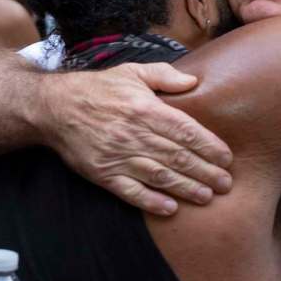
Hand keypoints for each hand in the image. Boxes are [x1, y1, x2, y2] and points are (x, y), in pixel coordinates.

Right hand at [41, 63, 232, 215]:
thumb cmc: (98, 88)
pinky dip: (150, 201)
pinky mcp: (103, 174)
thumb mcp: (132, 72)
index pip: (185, 130)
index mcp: (144, 108)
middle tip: (226, 184)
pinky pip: (130, 191)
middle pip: (177, 156)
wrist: (54, 107)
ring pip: (159, 175)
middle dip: (205, 172)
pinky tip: (170, 209)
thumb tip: (194, 82)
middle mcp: (134, 134)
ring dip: (186, 188)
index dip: (208, 146)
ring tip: (207, 197)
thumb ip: (165, 76)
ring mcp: (118, 156)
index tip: (226, 158)